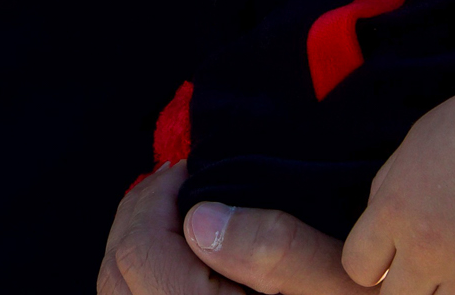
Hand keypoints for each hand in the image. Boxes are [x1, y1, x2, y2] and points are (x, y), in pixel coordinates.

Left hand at [98, 164, 366, 294]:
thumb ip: (274, 250)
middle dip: (136, 215)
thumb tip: (198, 219)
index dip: (152, 200)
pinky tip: (178, 254)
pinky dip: (142, 274)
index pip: (140, 255)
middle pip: (116, 274)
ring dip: (134, 245)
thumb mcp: (338, 279)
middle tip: (172, 183)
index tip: (185, 171)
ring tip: (172, 214)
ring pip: (120, 294)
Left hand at [335, 86, 454, 294]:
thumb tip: (380, 237)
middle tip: (424, 268)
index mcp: (394, 212)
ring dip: (443, 293)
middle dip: (403, 284)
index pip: (357, 267)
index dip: (371, 263)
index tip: (387, 259)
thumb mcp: (409, 151)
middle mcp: (426, 248)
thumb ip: (386, 197)